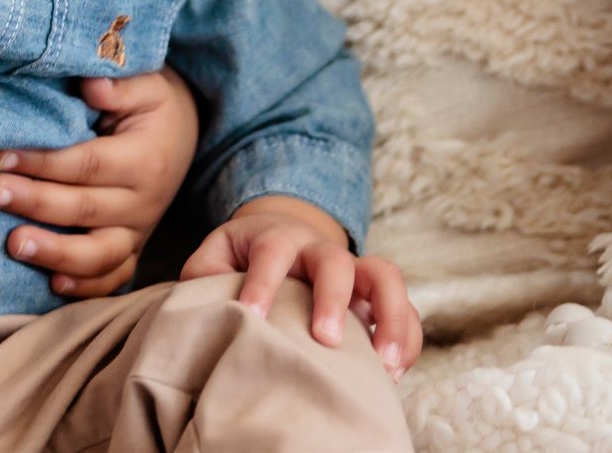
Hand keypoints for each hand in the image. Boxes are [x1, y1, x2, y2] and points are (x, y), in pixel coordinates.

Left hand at [0, 68, 199, 296]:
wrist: (183, 133)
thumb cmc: (153, 105)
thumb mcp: (147, 83)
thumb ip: (120, 84)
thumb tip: (91, 85)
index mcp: (146, 159)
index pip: (88, 164)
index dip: (44, 162)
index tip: (0, 157)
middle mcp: (145, 202)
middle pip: (85, 209)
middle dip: (35, 203)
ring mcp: (139, 231)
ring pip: (99, 255)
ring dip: (54, 253)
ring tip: (13, 244)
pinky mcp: (133, 249)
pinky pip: (113, 278)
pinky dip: (86, 287)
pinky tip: (52, 285)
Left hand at [181, 195, 422, 379]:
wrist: (280, 238)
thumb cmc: (243, 256)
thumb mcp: (217, 256)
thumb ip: (205, 276)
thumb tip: (205, 304)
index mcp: (276, 237)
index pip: (272, 252)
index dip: (262, 283)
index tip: (253, 317)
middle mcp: (319, 248)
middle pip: (335, 261)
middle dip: (332, 299)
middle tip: (325, 340)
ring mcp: (353, 269)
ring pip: (385, 276)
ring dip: (389, 317)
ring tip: (383, 363)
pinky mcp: (375, 294)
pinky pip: (405, 308)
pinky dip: (406, 339)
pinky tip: (393, 373)